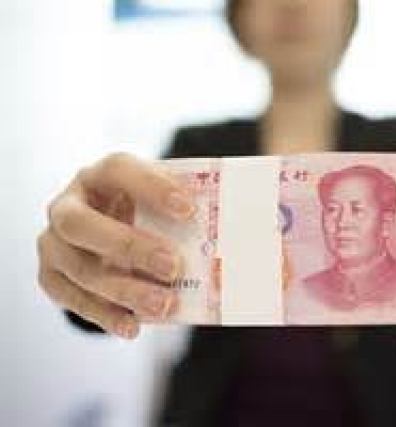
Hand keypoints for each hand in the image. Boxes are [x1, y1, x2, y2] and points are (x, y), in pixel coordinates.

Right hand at [37, 153, 194, 338]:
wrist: (111, 229)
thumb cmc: (145, 212)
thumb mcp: (161, 200)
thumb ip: (187, 207)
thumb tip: (237, 224)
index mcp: (100, 176)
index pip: (119, 170)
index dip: (152, 188)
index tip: (190, 209)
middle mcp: (68, 204)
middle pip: (82, 224)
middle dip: (129, 247)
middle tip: (173, 266)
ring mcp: (53, 242)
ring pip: (80, 268)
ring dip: (124, 290)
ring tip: (165, 305)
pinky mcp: (51, 275)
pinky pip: (71, 298)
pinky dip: (105, 314)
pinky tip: (134, 326)